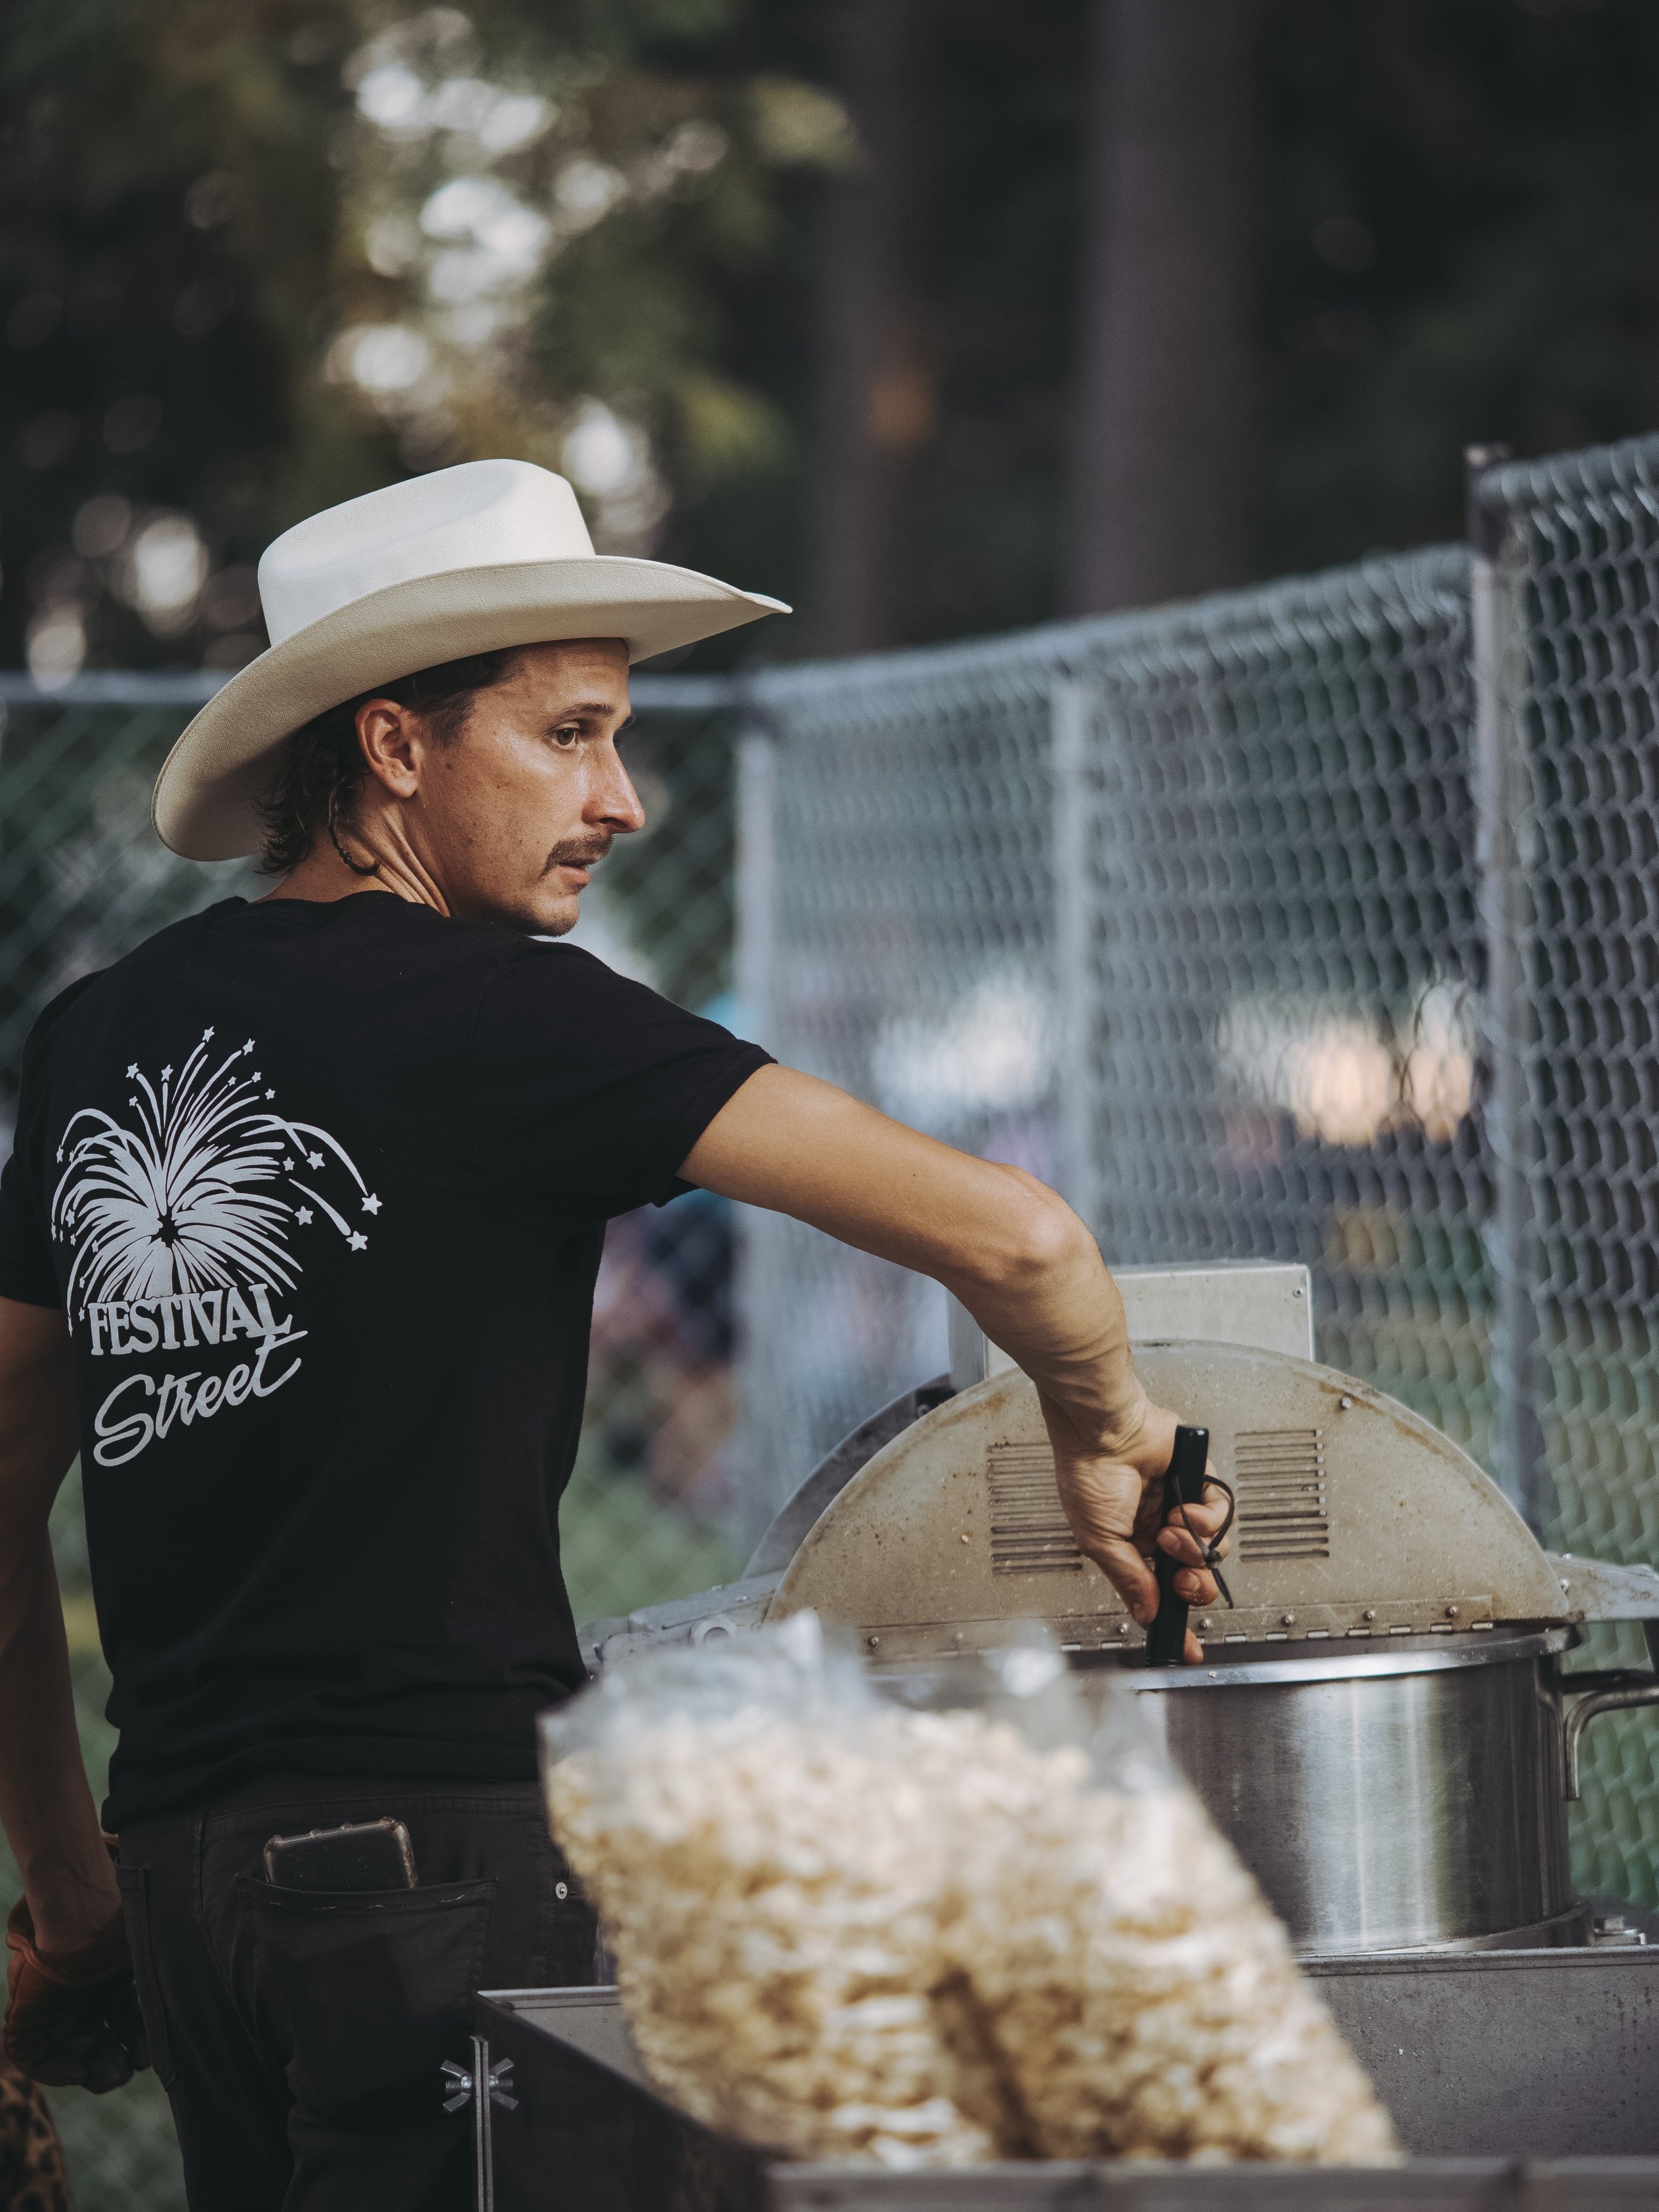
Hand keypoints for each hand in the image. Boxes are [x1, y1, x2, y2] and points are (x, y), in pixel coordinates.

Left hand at [4, 1897, 148, 2091]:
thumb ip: (164, 1981)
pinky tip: (78, 2072)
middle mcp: (81, 1995)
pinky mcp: (25, 2015)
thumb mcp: (150, 1960)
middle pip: (95, 2039)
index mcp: (109, 1981)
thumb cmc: (119, 1938)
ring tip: (111, 2079)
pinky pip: (32, 2055)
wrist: (81, 1922)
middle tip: (128, 2072)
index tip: (146, 2058)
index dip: (135, 2042)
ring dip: (88, 2070)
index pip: (123, 2019)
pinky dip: (53, 2071)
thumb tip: (192, 2001)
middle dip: (113, 2062)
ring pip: (65, 2051)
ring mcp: (52, 2006)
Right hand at [1043, 1399, 1231, 1663]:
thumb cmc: (1088, 1474)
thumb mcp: (1099, 1540)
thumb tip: (1146, 1613)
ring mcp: (1180, 1508)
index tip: (1186, 1649)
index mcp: (1131, 1548)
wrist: (1104, 1429)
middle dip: (1193, 1585)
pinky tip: (1184, 1508)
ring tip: (1171, 1530)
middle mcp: (1158, 1531)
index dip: (1173, 1622)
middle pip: (1194, 1577)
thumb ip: (1128, 1579)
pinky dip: (1205, 1517)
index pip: (1157, 1595)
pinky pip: (1221, 1514)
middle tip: (1184, 1581)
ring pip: (1211, 1549)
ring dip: (1193, 1546)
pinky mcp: (1200, 1483)